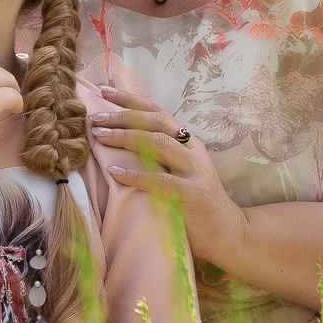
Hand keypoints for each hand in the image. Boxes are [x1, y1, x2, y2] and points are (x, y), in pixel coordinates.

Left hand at [88, 84, 245, 261]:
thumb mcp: (179, 171)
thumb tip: (119, 137)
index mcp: (188, 142)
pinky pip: (160, 180)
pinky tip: (113, 171)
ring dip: (125, 137)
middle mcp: (192, 151)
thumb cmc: (195, 201)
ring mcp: (195, 171)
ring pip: (157, 144)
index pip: (157, 112)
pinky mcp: (193, 195)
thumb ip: (159, 155)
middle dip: (122, 115)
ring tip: (99, 136)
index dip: (131, 99)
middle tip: (94, 116)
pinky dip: (135, 174)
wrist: (228, 232)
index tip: (104, 89)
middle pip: (155, 122)